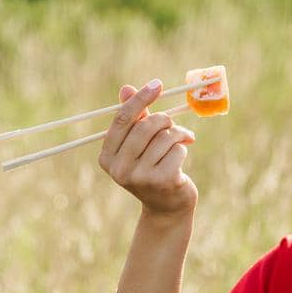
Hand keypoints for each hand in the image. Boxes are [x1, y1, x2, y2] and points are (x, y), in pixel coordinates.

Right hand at [98, 79, 197, 217]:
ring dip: (177, 135)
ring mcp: (140, 178)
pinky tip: (181, 160)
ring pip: (164, 137)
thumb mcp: (140, 144)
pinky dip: (183, 148)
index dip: (140, 99)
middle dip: (163, 120)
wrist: (167, 208)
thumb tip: (126, 88)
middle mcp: (119, 170)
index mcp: (107, 158)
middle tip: (172, 124)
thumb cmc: (152, 168)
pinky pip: (177, 149)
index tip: (157, 84)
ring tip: (181, 141)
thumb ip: (134, 118)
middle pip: (144, 127)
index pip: (122, 120)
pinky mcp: (162, 181)